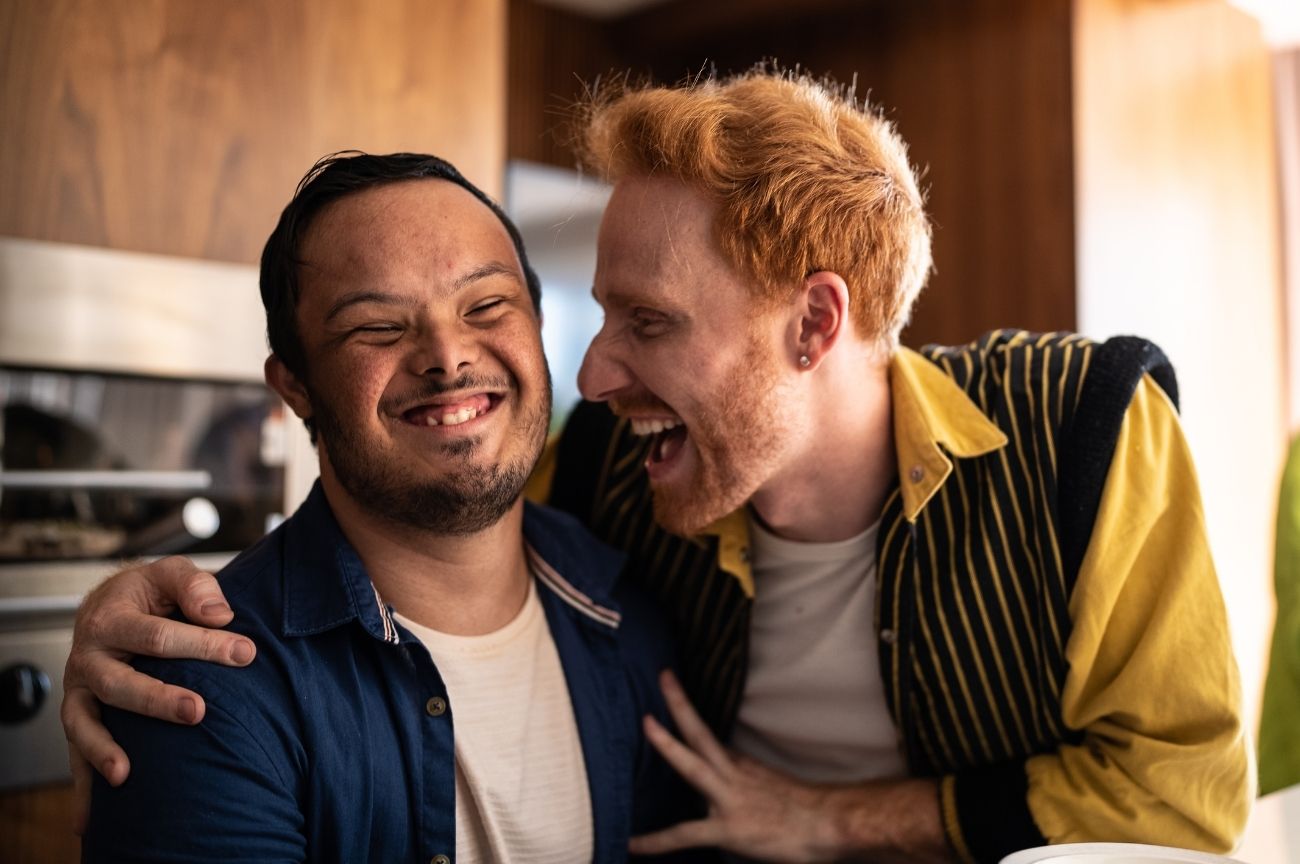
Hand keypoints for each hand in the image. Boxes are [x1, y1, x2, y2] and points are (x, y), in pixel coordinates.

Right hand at [62, 555, 254, 832]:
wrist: (109, 604)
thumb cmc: (152, 593)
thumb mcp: (172, 574)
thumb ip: (197, 586)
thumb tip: (221, 615)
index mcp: (113, 618)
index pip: (158, 636)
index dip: (203, 644)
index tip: (246, 654)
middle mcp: (90, 656)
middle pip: (121, 683)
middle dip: (159, 700)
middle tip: (199, 711)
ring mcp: (81, 690)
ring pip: (86, 721)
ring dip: (105, 749)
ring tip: (126, 774)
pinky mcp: (80, 715)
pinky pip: (75, 751)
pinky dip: (83, 782)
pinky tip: (92, 817)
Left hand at [629, 670, 836, 861]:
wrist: (829, 825)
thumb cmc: (807, 811)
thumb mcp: (772, 786)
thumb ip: (747, 783)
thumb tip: (733, 784)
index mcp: (743, 766)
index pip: (710, 738)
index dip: (689, 716)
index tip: (672, 689)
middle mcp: (734, 774)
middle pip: (702, 732)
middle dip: (680, 703)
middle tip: (663, 675)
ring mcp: (729, 799)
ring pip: (692, 765)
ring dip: (667, 743)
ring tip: (644, 723)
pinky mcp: (728, 828)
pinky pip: (684, 834)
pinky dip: (656, 841)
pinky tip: (633, 844)